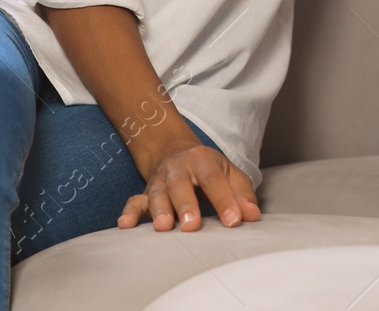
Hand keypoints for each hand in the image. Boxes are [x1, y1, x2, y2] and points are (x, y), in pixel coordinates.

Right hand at [117, 138, 261, 231]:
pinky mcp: (145, 193)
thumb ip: (242, 193)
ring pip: (157, 194)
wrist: (174, 151)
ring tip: (163, 226)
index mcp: (202, 160)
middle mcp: (178, 168)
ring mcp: (159, 180)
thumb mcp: (229, 173)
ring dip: (159, 210)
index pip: (214, 179)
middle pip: (180, 185)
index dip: (224, 200)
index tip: (233, 221)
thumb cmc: (207, 169)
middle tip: (192, 226)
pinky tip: (125, 225)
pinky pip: (134, 202)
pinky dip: (129, 213)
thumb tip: (253, 215)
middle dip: (186, 205)